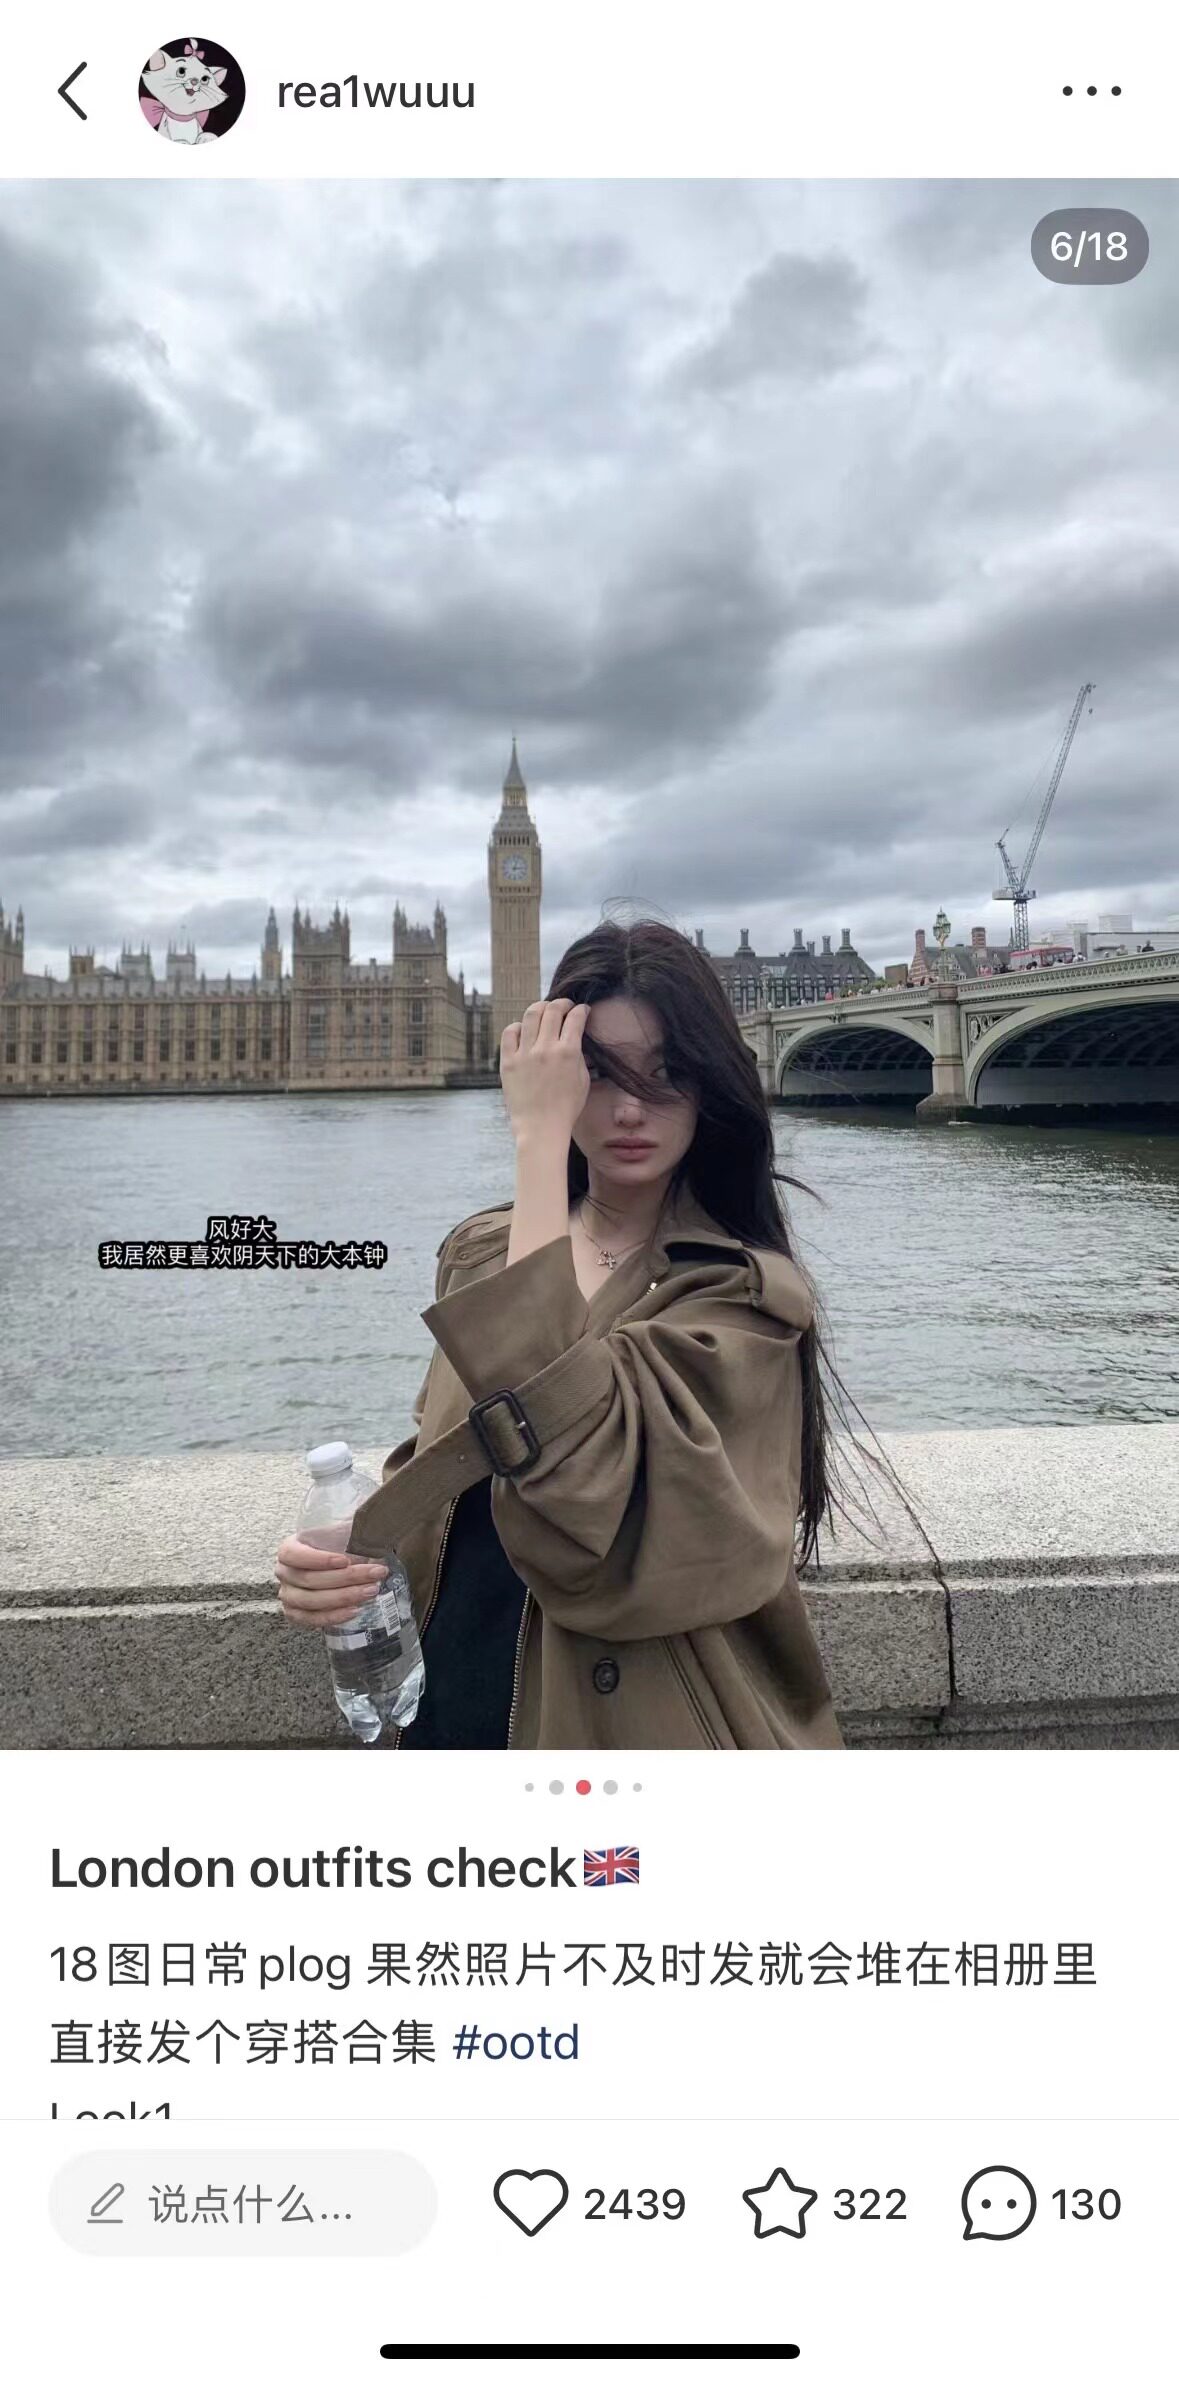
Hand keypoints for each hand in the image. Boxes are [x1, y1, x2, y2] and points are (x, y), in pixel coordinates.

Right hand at [274, 1536, 388, 1630]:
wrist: (334, 1567)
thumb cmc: (336, 1546)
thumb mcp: (339, 1532)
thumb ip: (349, 1529)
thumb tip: (371, 1524)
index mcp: (288, 1549)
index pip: (293, 1555)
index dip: (318, 1559)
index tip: (345, 1560)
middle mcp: (284, 1573)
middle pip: (309, 1580)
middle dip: (346, 1578)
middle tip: (375, 1573)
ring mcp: (288, 1596)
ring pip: (312, 1601)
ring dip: (344, 1597)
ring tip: (371, 1590)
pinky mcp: (296, 1614)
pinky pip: (312, 1620)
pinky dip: (334, 1616)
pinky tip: (355, 1610)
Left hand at [500, 997, 589, 1143]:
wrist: (541, 1128)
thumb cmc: (566, 1108)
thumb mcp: (583, 1080)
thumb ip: (579, 1055)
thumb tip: (575, 1037)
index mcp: (568, 1053)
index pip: (575, 1018)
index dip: (581, 1010)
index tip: (582, 1010)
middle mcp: (545, 1049)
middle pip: (552, 1010)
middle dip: (562, 1003)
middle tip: (565, 1006)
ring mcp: (525, 1054)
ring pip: (531, 1015)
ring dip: (541, 1008)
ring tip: (545, 1011)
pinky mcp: (508, 1062)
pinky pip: (509, 1032)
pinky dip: (518, 1026)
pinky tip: (524, 1030)